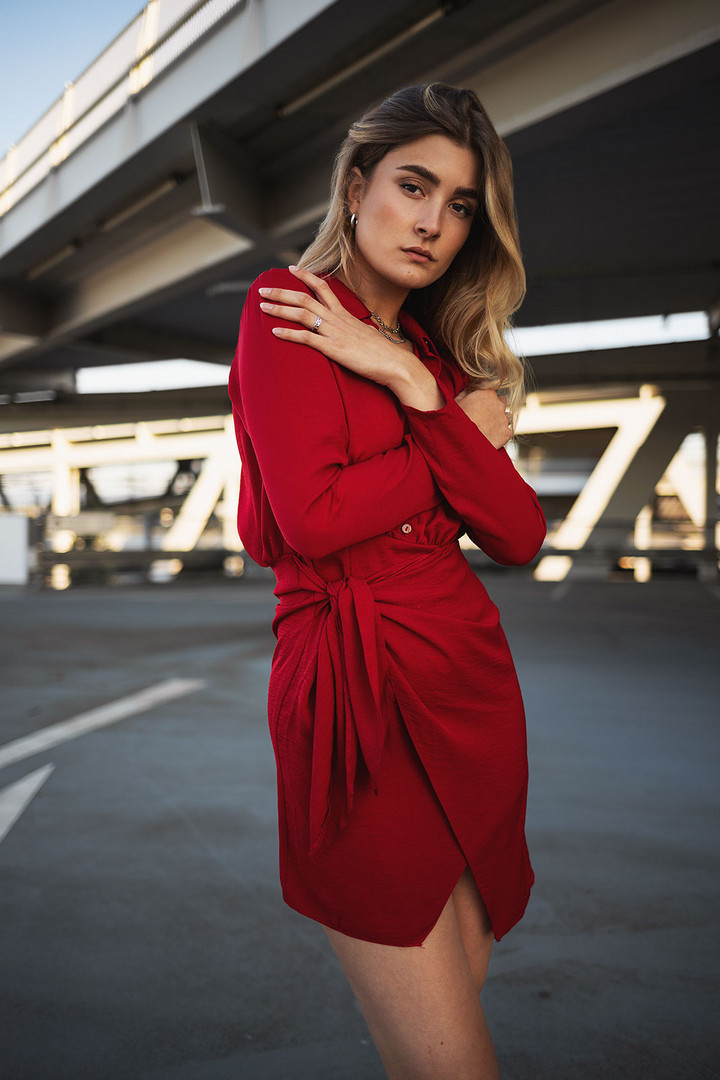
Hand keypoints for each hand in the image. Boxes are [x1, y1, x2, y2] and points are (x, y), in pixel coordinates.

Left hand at [258, 266, 442, 409]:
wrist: (396, 365)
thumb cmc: (385, 354)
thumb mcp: (370, 335)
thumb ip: (360, 329)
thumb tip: (362, 327)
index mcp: (346, 315)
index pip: (324, 288)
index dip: (306, 277)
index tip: (291, 269)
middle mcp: (338, 319)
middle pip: (305, 298)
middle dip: (282, 292)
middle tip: (263, 288)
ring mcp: (335, 333)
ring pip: (302, 314)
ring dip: (280, 309)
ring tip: (262, 306)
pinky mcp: (333, 349)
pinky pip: (306, 338)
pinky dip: (288, 334)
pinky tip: (274, 332)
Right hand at [455, 386, 512, 447]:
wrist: (461, 441)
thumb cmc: (455, 421)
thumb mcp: (456, 402)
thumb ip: (466, 391)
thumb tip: (470, 387)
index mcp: (487, 393)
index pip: (491, 391)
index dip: (485, 398)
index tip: (480, 405)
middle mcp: (499, 404)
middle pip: (502, 402)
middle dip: (495, 408)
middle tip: (483, 417)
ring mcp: (504, 419)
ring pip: (506, 417)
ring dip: (499, 420)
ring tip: (487, 428)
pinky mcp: (506, 433)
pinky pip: (507, 431)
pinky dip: (501, 434)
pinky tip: (490, 437)